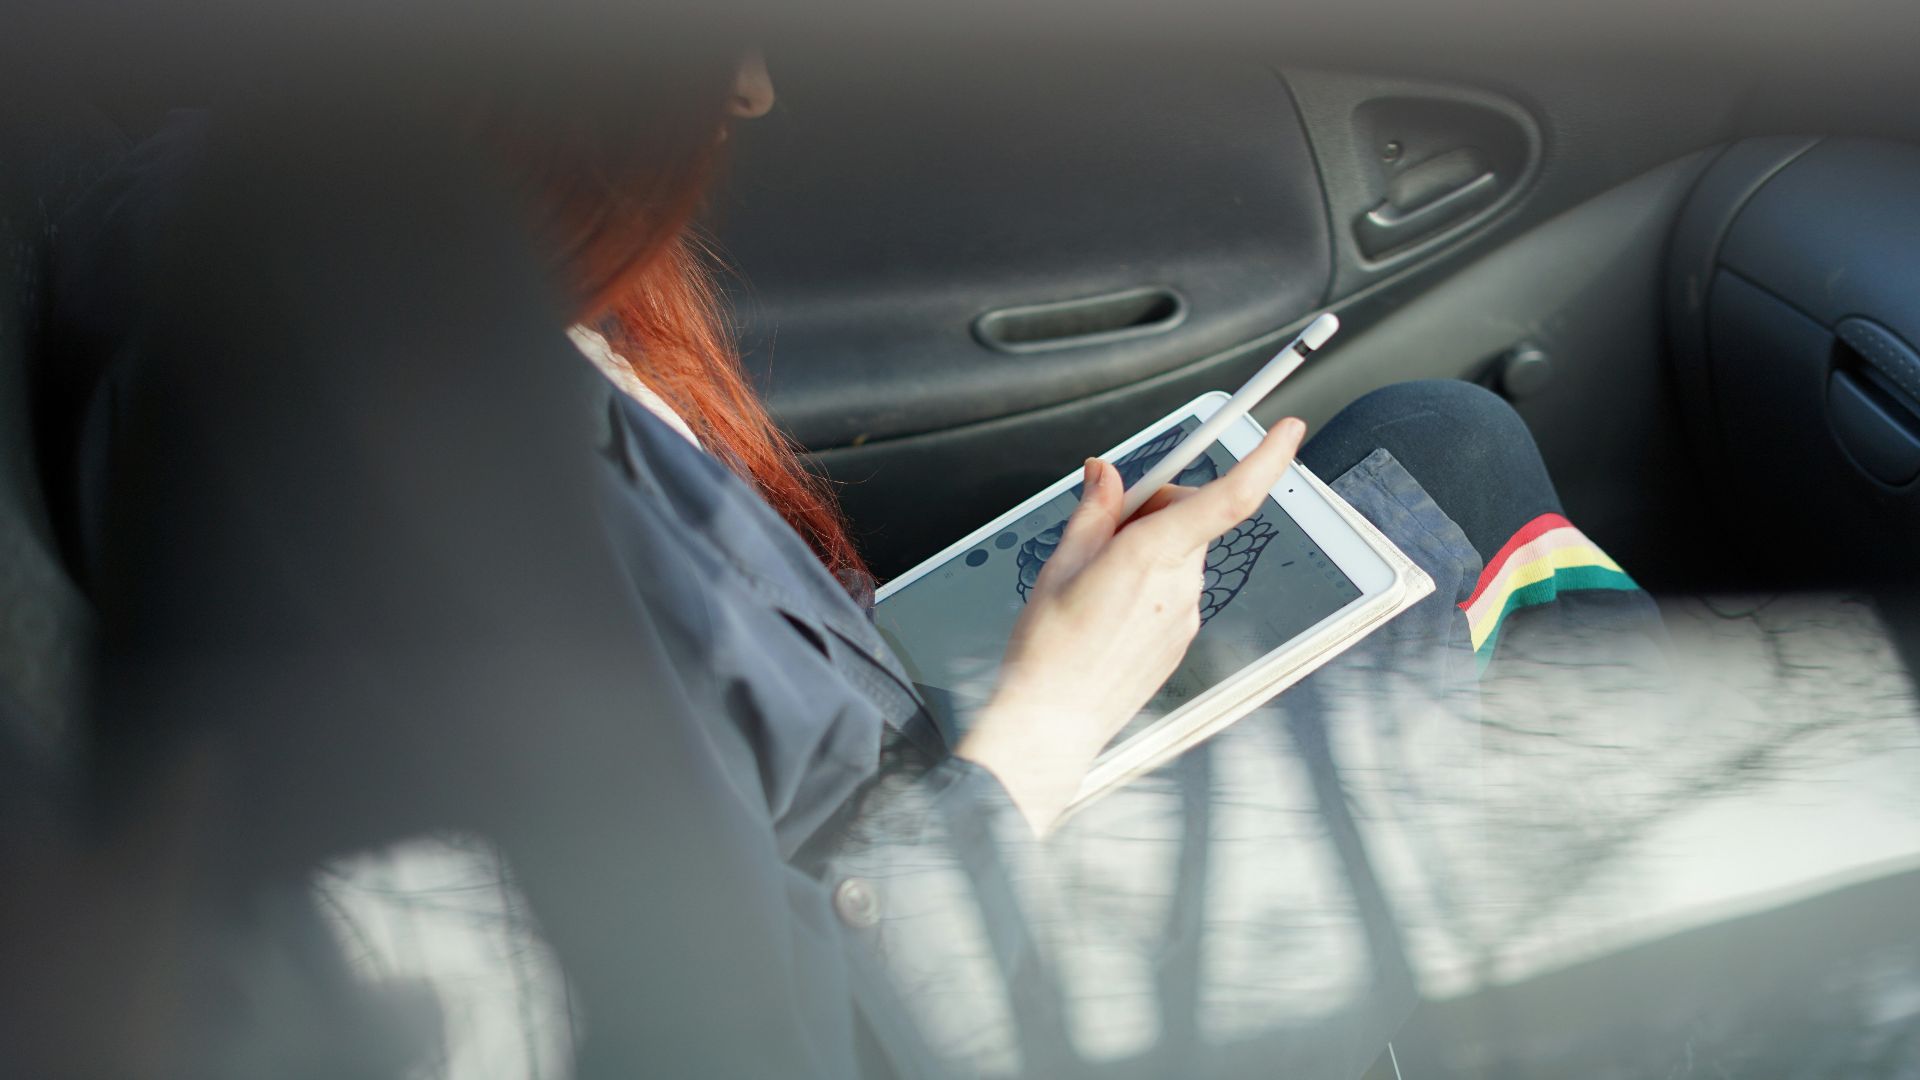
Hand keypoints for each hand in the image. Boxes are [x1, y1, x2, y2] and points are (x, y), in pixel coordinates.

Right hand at [954, 417, 1307, 832]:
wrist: (1054, 720)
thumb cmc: (1050, 648)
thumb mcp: (1060, 562)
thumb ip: (1094, 511)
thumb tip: (1107, 475)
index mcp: (1150, 555)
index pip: (1229, 498)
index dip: (1265, 459)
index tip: (1288, 431)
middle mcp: (1180, 583)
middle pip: (1189, 516)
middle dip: (1153, 508)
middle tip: (1104, 528)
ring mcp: (1186, 613)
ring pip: (1180, 552)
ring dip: (1148, 548)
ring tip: (1097, 581)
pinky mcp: (1183, 637)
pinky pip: (1176, 588)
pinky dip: (1150, 582)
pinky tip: (1111, 608)